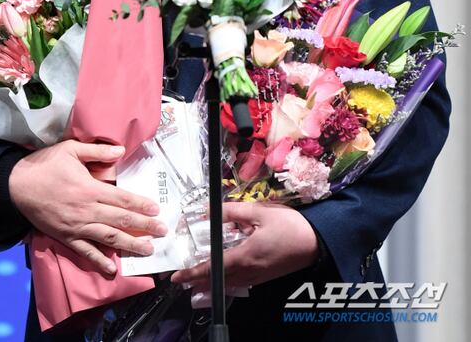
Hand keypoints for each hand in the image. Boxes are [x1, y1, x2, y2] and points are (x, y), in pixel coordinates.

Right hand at [8, 140, 166, 274]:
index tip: (156, 210)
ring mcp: (76, 227)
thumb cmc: (45, 165)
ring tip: (148, 250)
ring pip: (108, 238)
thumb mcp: (71, 150)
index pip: (122, 199)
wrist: (16, 186)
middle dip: (144, 227)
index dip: (141, 205)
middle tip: (162, 231)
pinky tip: (112, 269)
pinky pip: (85, 251)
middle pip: (120, 220)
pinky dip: (99, 261)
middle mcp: (86, 210)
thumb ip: (97, 150)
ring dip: (129, 245)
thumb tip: (121, 150)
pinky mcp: (65, 237)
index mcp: (89, 189)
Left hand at [170, 202, 318, 290]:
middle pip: (217, 281)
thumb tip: (210, 210)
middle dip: (197, 281)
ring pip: (228, 284)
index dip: (192, 273)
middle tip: (181, 279)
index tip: (177, 277)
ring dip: (210, 282)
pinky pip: (239, 283)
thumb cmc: (290, 226)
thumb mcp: (259, 212)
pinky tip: (223, 275)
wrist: (317, 242)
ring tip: (196, 278)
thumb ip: (232, 212)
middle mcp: (249, 271)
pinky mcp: (265, 276)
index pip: (212, 268)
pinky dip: (225, 282)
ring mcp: (258, 276)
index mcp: (245, 256)